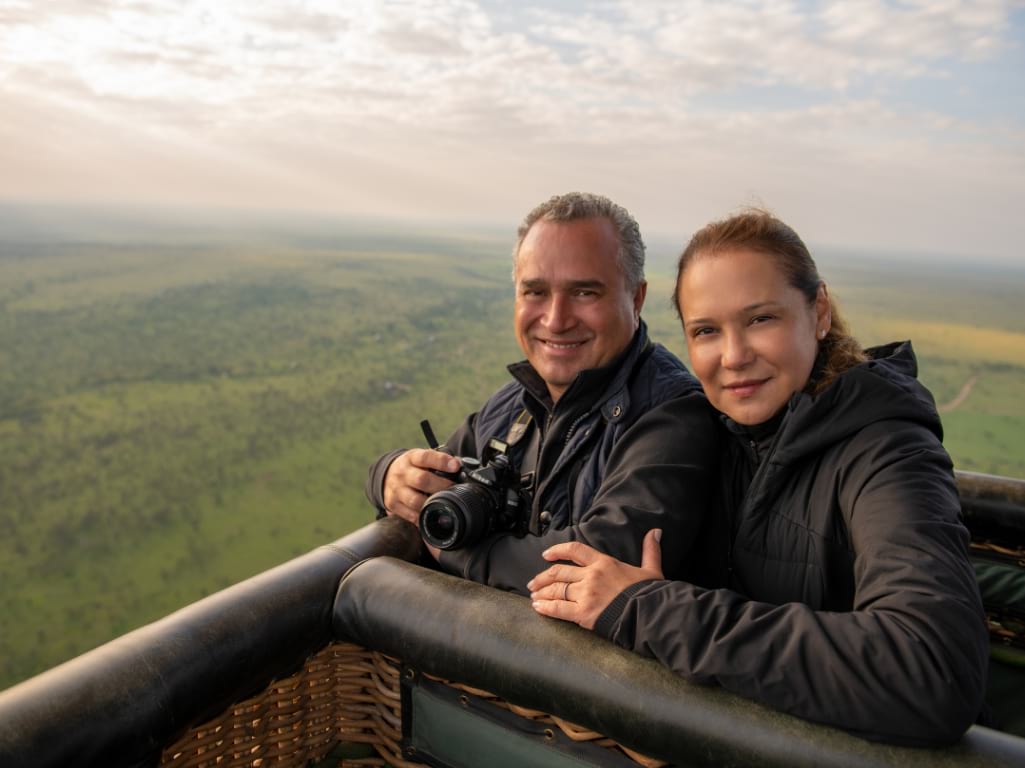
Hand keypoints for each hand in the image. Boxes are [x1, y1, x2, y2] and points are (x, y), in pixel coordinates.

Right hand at [382, 449, 460, 525]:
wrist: (386, 475)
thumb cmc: (411, 467)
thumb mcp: (421, 458)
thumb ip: (438, 460)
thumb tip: (459, 465)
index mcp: (411, 458)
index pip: (425, 457)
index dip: (441, 461)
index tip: (456, 466)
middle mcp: (402, 474)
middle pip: (421, 480)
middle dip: (441, 485)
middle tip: (454, 488)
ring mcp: (396, 490)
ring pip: (415, 500)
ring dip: (433, 503)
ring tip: (445, 503)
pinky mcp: (393, 505)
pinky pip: (411, 515)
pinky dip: (424, 517)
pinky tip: (433, 515)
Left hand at [527, 529, 663, 629]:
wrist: (649, 614)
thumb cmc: (649, 593)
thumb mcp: (651, 569)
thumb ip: (650, 550)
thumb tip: (655, 532)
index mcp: (604, 562)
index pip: (575, 550)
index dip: (558, 550)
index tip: (546, 555)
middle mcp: (591, 575)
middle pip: (559, 572)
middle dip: (543, 577)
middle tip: (533, 582)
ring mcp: (585, 593)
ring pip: (556, 589)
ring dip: (542, 592)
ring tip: (534, 595)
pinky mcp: (583, 613)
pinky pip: (558, 608)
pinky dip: (546, 607)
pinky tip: (538, 607)